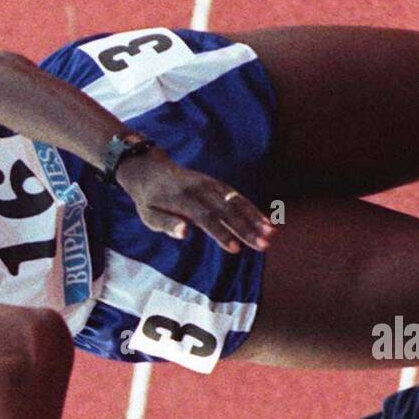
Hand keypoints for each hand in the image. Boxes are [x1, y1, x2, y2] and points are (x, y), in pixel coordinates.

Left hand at [116, 147, 273, 253]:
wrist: (150, 169)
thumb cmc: (149, 200)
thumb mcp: (148, 214)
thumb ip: (165, 223)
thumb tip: (184, 233)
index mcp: (182, 198)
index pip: (205, 217)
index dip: (221, 233)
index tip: (235, 249)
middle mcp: (200, 188)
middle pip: (226, 210)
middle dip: (246, 228)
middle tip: (264, 245)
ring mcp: (210, 184)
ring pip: (236, 201)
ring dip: (255, 218)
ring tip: (271, 234)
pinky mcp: (216, 184)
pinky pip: (236, 196)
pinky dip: (252, 208)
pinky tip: (265, 221)